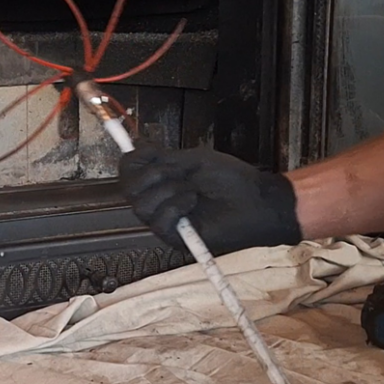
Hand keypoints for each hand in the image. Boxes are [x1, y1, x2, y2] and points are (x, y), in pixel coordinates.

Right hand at [117, 143, 302, 255]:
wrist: (255, 200)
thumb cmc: (231, 180)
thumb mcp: (193, 160)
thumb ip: (163, 157)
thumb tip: (136, 146)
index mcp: (160, 181)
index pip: (128, 171)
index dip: (132, 158)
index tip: (150, 150)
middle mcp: (158, 201)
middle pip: (128, 189)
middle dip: (151, 175)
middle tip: (177, 172)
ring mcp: (165, 220)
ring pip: (140, 206)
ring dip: (168, 191)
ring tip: (192, 190)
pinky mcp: (175, 238)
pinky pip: (158, 222)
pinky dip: (175, 207)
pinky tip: (193, 203)